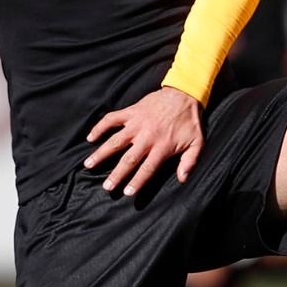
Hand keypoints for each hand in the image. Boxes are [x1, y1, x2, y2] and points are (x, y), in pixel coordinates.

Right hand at [83, 87, 204, 194]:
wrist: (184, 93)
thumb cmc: (190, 121)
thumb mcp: (197, 142)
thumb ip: (190, 162)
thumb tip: (183, 179)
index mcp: (162, 147)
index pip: (147, 168)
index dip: (137, 181)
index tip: (127, 193)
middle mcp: (147, 137)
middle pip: (128, 159)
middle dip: (116, 174)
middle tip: (106, 187)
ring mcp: (137, 123)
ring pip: (115, 140)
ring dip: (101, 153)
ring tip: (89, 165)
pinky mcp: (131, 112)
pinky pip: (112, 119)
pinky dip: (100, 127)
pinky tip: (90, 138)